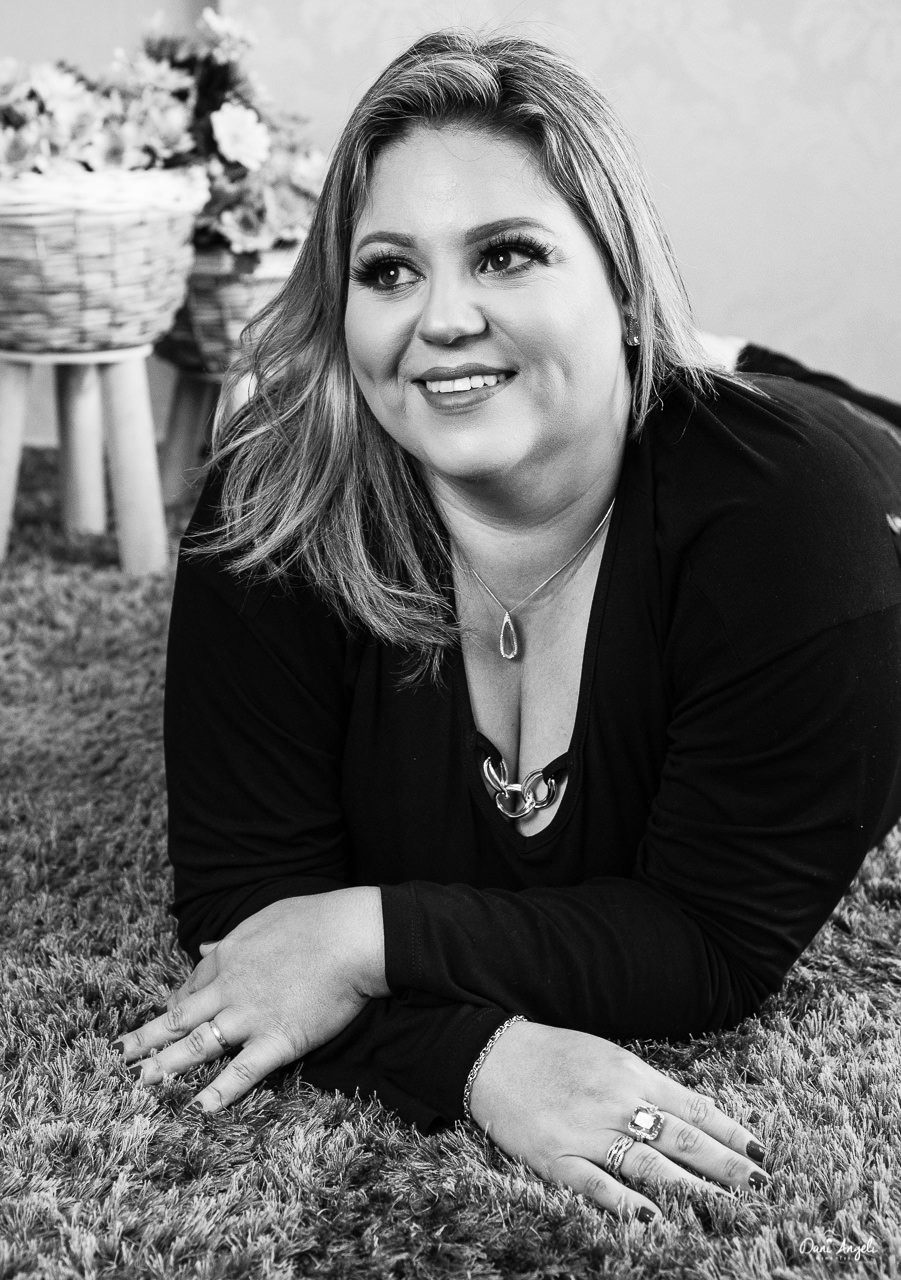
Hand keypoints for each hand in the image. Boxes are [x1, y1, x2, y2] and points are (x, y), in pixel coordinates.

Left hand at [113, 888, 387, 1110]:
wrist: (353, 936)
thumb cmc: (317, 920)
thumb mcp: (266, 919)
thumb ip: (233, 939)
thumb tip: (204, 948)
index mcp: (229, 957)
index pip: (192, 986)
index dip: (175, 1004)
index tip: (166, 1016)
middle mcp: (230, 988)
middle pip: (180, 1017)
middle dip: (148, 1038)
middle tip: (120, 1056)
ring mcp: (250, 1017)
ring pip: (197, 1046)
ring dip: (166, 1066)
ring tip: (141, 1083)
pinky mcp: (278, 1040)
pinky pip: (242, 1072)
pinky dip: (219, 1092)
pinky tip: (198, 1108)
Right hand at [469, 1022, 766, 1220]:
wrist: (493, 1055)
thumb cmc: (552, 1055)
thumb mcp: (605, 1056)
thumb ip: (643, 1084)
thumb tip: (688, 1112)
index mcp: (630, 1074)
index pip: (692, 1106)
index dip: (728, 1130)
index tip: (759, 1152)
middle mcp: (616, 1101)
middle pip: (680, 1137)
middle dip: (724, 1163)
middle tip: (760, 1185)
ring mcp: (587, 1131)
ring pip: (649, 1163)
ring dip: (691, 1188)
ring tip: (726, 1207)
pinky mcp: (556, 1158)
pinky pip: (596, 1184)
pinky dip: (625, 1202)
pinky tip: (653, 1219)